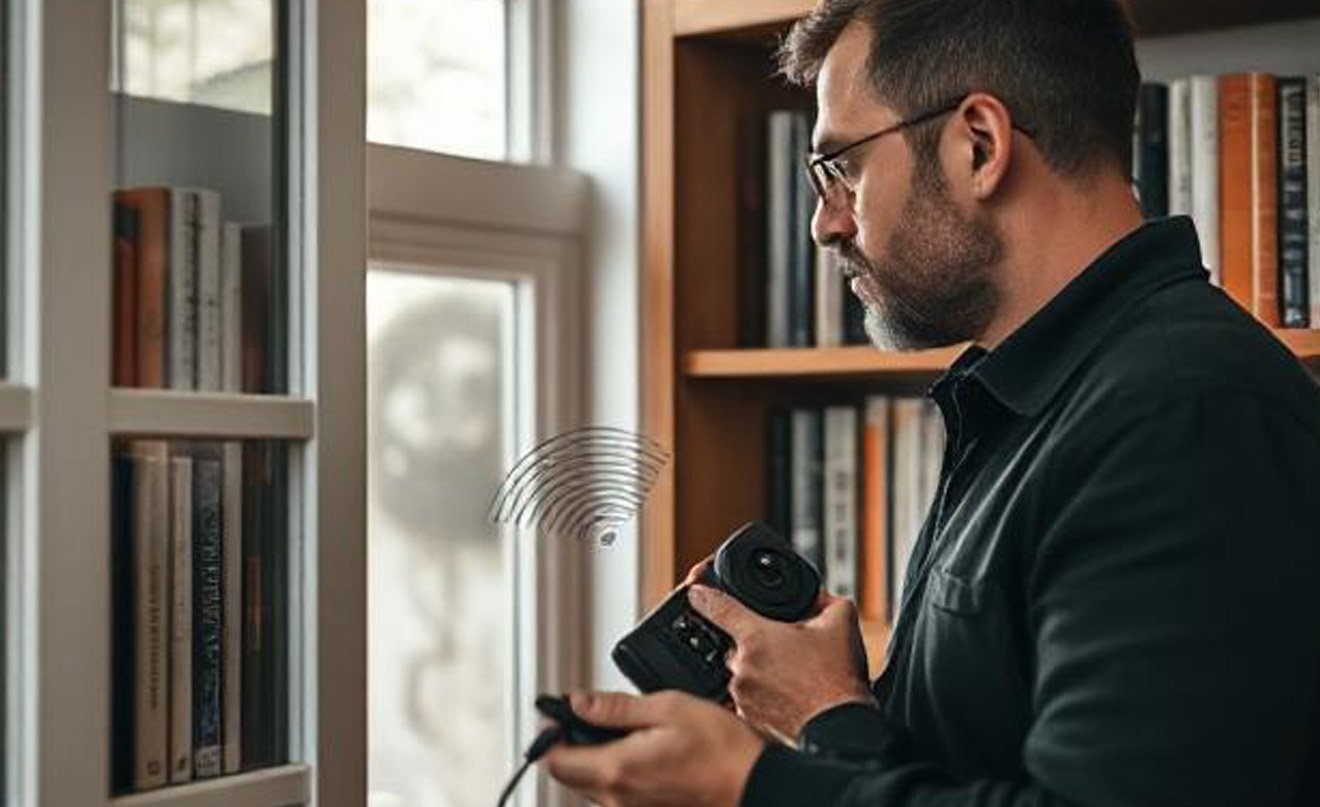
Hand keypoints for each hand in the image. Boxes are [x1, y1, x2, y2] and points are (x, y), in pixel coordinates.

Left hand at [543, 690, 764, 806]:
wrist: (757, 787)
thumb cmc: (721, 751)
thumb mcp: (668, 707)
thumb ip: (616, 708)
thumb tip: (579, 702)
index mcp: (617, 769)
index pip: (555, 761)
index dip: (551, 734)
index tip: (560, 716)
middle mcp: (618, 800)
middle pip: (571, 776)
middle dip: (574, 746)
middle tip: (593, 718)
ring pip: (594, 787)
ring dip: (598, 761)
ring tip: (629, 735)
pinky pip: (618, 798)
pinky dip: (620, 776)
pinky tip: (646, 756)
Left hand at [689, 585, 873, 742]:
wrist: (841, 728)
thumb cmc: (838, 681)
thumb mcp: (841, 623)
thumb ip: (824, 599)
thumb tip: (816, 596)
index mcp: (756, 637)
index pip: (716, 606)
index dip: (703, 594)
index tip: (695, 592)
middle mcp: (741, 665)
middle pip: (734, 643)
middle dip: (756, 644)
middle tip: (786, 652)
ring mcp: (740, 695)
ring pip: (741, 672)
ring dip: (759, 671)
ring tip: (791, 677)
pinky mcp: (746, 719)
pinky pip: (745, 699)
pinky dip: (761, 695)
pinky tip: (786, 696)